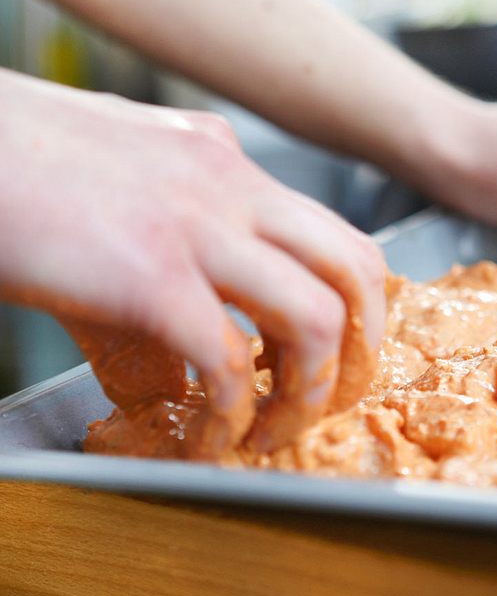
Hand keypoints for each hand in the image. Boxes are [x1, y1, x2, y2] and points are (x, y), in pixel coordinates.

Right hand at [0, 69, 385, 455]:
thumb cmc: (16, 155)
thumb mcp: (124, 163)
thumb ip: (178, 215)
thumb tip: (197, 304)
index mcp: (225, 161)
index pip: (335, 234)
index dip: (357, 306)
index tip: (341, 353)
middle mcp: (230, 186)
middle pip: (356, 270)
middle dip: (362, 349)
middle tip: (334, 398)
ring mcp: (195, 227)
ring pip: (315, 319)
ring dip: (309, 393)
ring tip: (275, 430)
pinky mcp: (148, 276)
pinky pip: (226, 362)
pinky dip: (230, 417)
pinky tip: (207, 440)